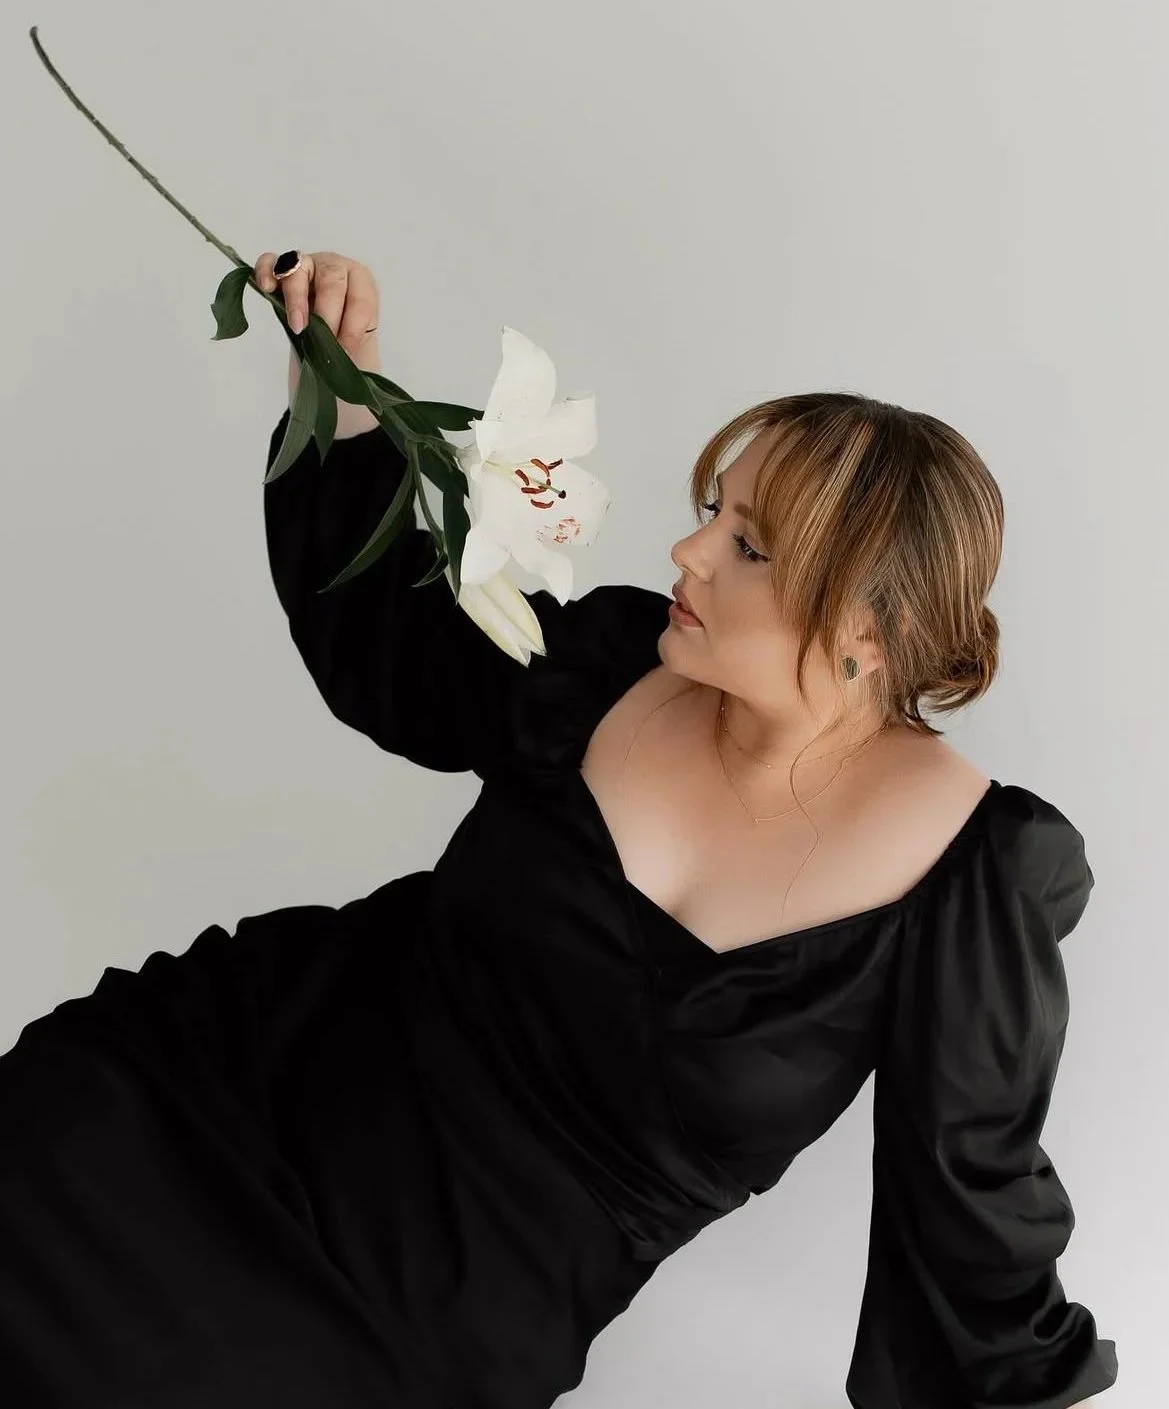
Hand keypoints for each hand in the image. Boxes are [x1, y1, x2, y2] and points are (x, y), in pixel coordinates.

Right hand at [252, 250, 380, 361]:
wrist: (327, 332)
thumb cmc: (342, 337)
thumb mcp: (355, 341)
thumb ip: (352, 342)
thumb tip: (342, 356)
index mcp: (361, 281)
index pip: (361, 299)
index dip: (353, 328)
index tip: (344, 350)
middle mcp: (335, 266)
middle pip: (331, 280)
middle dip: (327, 315)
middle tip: (322, 343)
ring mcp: (307, 264)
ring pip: (300, 269)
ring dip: (297, 300)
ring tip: (297, 327)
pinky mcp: (280, 269)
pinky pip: (270, 262)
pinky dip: (266, 272)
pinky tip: (267, 288)